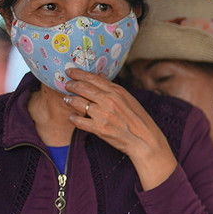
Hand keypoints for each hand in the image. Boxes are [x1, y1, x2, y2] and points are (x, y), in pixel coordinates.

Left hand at [63, 68, 177, 189]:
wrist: (146, 141)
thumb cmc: (139, 120)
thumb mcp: (129, 100)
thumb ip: (112, 88)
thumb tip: (99, 75)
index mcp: (117, 92)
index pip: (92, 78)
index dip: (78, 73)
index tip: (69, 71)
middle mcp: (109, 100)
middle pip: (81, 87)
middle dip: (70, 85)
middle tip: (66, 85)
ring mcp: (103, 114)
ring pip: (76, 102)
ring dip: (69, 100)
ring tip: (68, 100)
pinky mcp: (99, 128)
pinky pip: (78, 120)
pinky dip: (73, 118)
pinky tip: (74, 117)